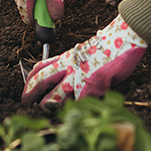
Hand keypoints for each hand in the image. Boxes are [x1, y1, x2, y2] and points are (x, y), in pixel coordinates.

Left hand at [22, 15, 146, 105]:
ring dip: (50, 107)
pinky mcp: (92, 85)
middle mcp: (69, 66)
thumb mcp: (87, 51)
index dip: (30, 80)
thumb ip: (77, 64)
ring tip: (48, 113)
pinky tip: (75, 114)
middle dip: (30, 94)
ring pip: (55, 97)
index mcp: (68, 57)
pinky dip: (76, 110)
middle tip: (26, 104)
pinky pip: (79, 102)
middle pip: (41, 81)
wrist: (125, 35)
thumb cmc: (111, 44)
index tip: (26, 89)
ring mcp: (79, 76)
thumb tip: (73, 78)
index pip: (41, 67)